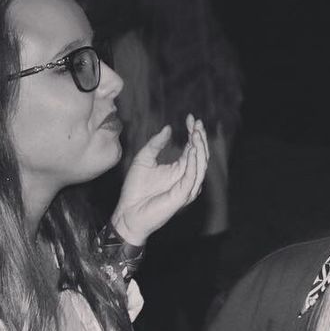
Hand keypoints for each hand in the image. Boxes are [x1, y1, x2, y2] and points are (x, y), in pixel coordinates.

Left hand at [112, 115, 209, 246]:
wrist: (128, 212)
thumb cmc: (135, 189)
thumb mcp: (143, 159)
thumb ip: (156, 144)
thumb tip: (168, 128)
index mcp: (179, 169)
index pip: (192, 148)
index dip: (193, 133)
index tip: (191, 118)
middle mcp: (186, 177)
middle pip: (200, 155)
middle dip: (200, 137)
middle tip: (197, 122)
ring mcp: (187, 186)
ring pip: (201, 165)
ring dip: (200, 148)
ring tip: (196, 132)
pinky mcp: (182, 195)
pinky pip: (193, 176)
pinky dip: (195, 162)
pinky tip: (192, 149)